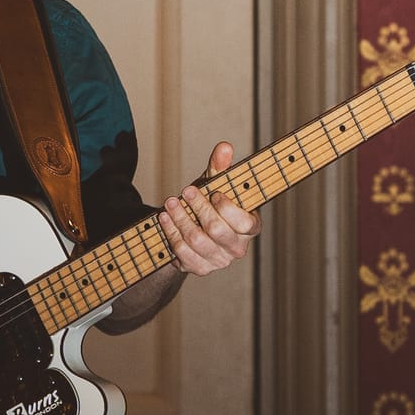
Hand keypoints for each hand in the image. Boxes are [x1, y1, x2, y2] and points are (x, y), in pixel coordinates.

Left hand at [158, 143, 259, 276]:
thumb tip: (224, 147)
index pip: (244, 222)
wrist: (192, 227)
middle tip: (186, 190)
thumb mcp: (215, 184)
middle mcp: (237, 247)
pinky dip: (171, 234)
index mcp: (250, 226)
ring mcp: (219, 260)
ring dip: (181, 219)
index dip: (227, 208)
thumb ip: (220, 167)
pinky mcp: (200, 268)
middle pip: (217, 230)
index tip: (213, 193)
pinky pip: (183, 253)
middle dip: (198, 208)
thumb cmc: (209, 203)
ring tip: (170, 203)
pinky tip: (165, 219)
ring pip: (197, 241)